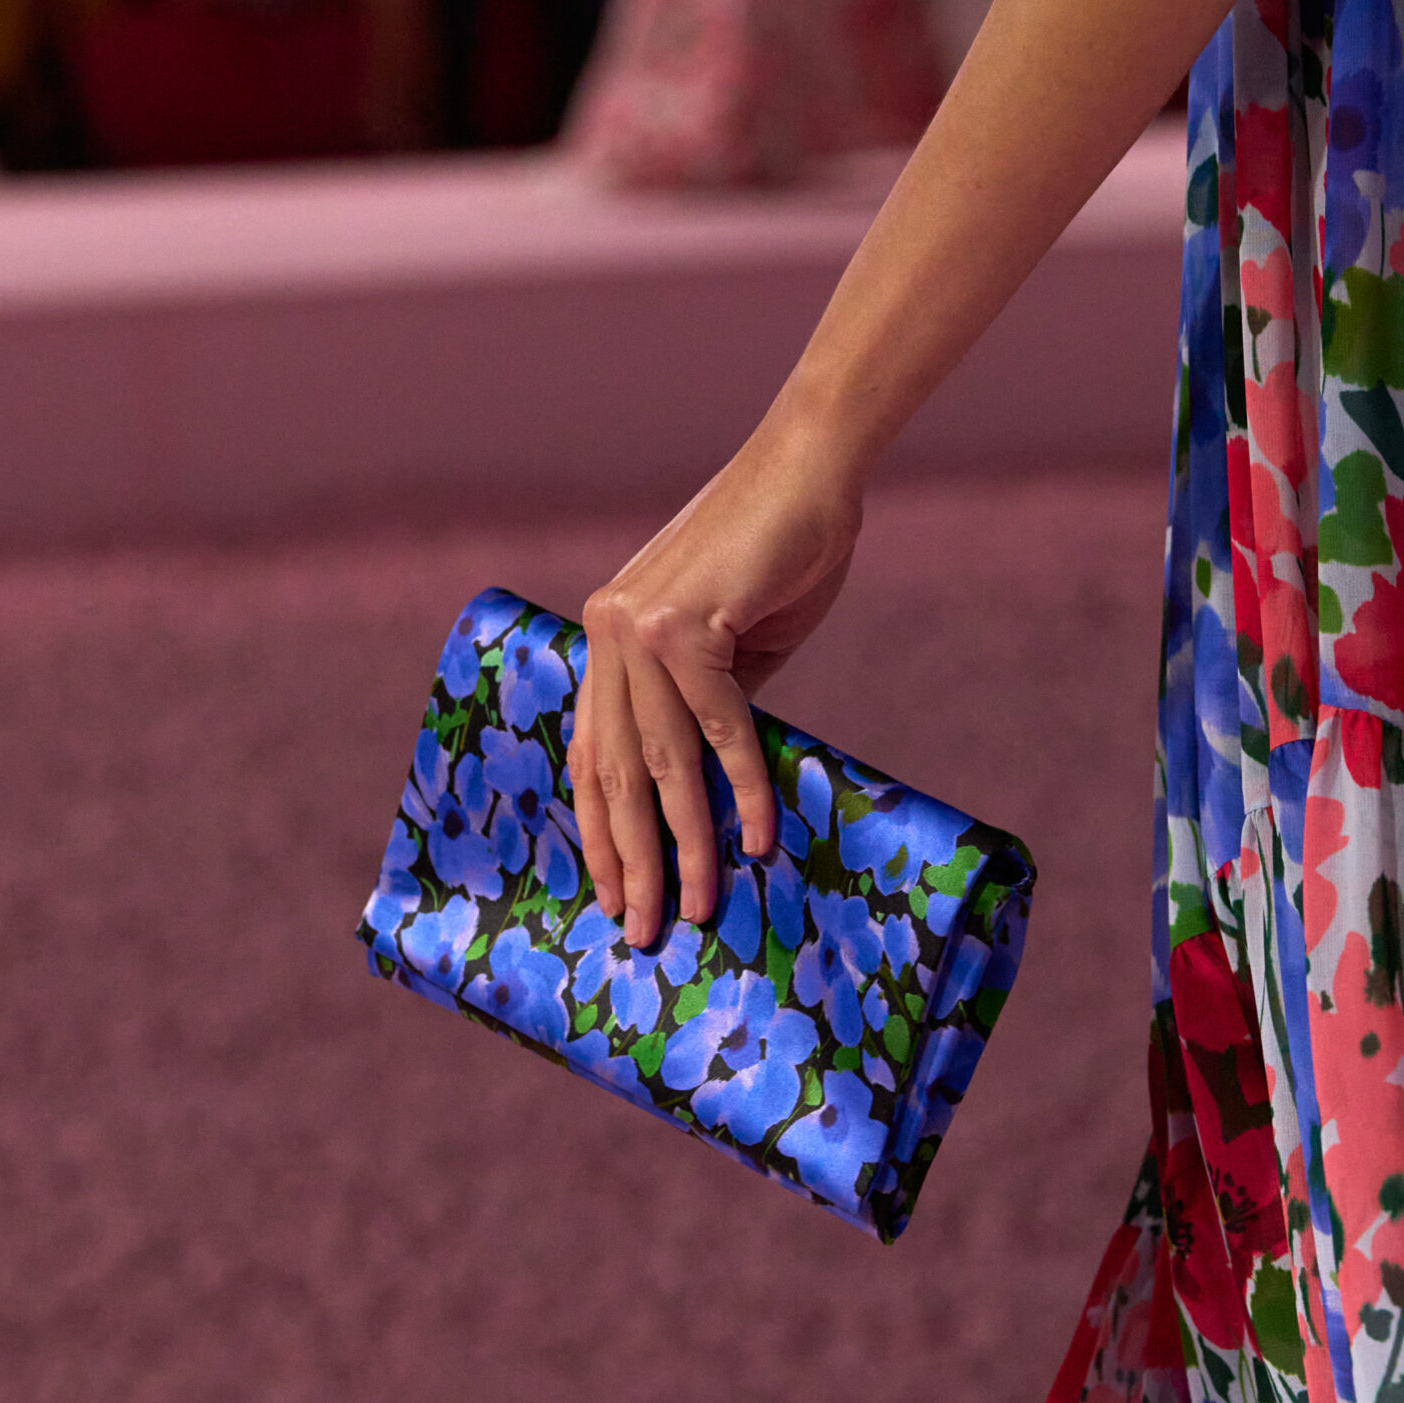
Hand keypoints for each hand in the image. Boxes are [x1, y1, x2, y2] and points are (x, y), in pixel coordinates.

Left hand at [571, 404, 862, 946]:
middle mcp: (608, 631)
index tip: (614, 895)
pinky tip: (760, 839)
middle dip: (631, 861)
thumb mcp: (731, 648)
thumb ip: (706, 709)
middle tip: (642, 931)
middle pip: (615, 772)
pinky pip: (718, 729)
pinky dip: (744, 788)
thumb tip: (714, 798)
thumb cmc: (780, 557)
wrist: (811, 471)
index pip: (593, 753)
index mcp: (607, 637)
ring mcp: (641, 626)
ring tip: (701, 907)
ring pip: (661, 763)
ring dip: (685, 845)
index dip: (600, 831)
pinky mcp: (689, 625)